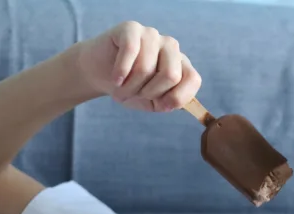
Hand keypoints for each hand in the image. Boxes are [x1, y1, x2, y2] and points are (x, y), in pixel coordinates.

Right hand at [75, 22, 201, 111]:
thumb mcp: (153, 103)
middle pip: (171, 75)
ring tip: (121, 88)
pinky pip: (131, 51)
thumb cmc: (130, 88)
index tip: (160, 105)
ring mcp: (152, 35)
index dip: (177, 98)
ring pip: (146, 68)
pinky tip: (116, 79)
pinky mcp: (131, 29)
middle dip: (149, 93)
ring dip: (129, 87)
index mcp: (181, 65)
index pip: (193, 79)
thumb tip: (172, 101)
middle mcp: (171, 47)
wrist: (100, 74)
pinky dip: (120, 72)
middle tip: (136, 94)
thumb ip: (170, 102)